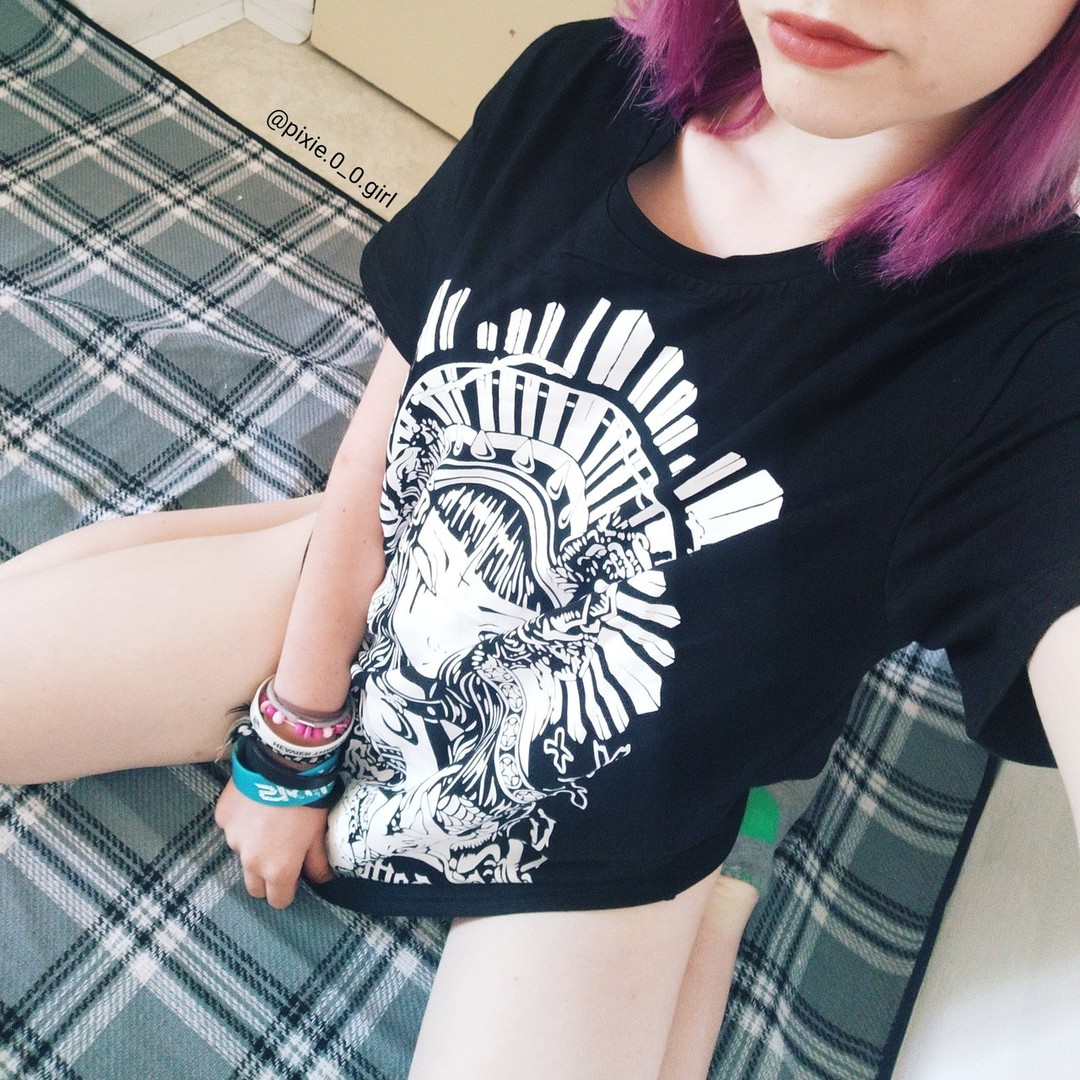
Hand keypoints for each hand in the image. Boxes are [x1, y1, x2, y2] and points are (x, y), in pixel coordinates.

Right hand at [214, 778, 333, 907]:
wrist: (283, 767)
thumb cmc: (308, 803)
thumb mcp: (319, 833)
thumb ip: (317, 862)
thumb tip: (321, 880)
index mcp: (278, 871)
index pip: (278, 901)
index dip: (287, 892)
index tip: (293, 878)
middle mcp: (251, 862)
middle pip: (254, 885)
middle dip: (265, 877)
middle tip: (279, 853)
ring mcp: (232, 840)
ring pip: (242, 853)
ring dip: (253, 846)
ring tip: (269, 820)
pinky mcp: (222, 818)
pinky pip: (232, 827)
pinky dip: (242, 822)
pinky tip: (255, 804)